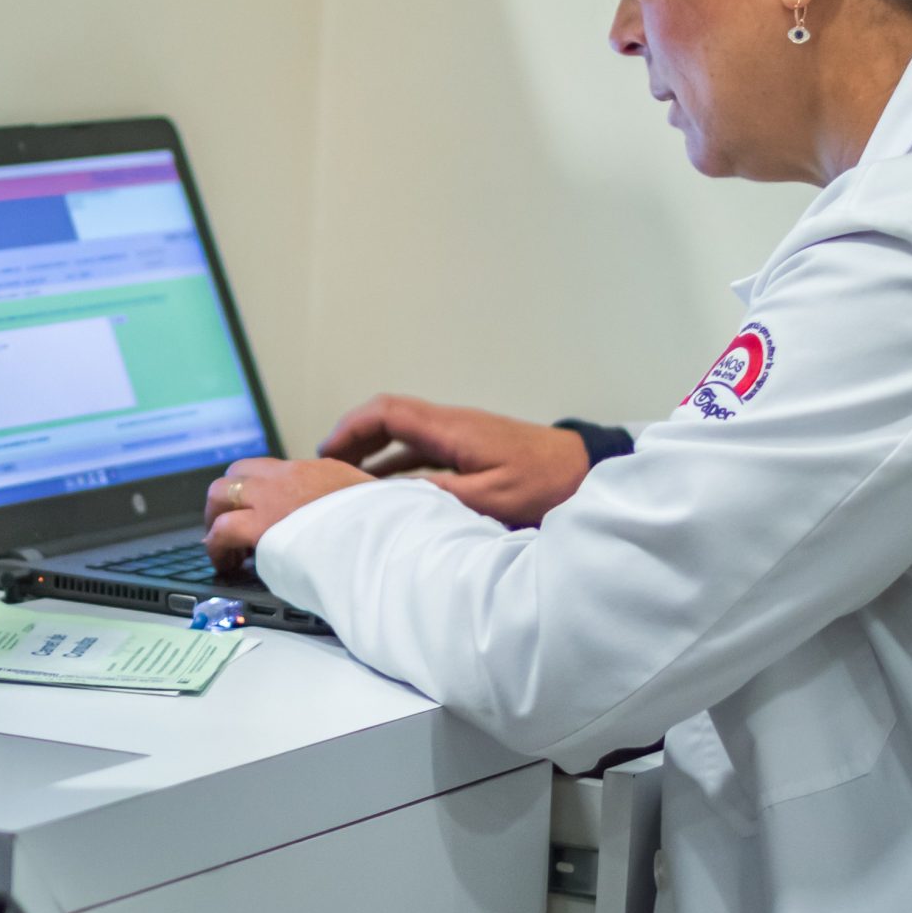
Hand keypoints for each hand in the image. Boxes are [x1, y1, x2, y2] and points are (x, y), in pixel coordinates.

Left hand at [203, 457, 373, 575]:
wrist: (384, 538)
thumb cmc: (388, 528)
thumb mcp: (377, 503)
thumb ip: (360, 506)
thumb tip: (366, 517)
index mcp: (320, 471)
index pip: (274, 470)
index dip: (258, 490)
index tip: (259, 510)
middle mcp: (290, 477)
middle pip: (239, 473)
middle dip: (228, 498)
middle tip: (229, 523)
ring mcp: (272, 498)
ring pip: (221, 492)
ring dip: (217, 518)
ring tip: (221, 544)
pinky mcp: (261, 526)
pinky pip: (222, 530)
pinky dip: (217, 545)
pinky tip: (224, 560)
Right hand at [318, 394, 590, 527]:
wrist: (585, 470)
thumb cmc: (545, 483)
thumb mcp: (490, 499)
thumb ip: (439, 495)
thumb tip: (392, 496)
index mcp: (452, 429)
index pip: (387, 413)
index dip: (351, 429)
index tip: (327, 451)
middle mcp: (452, 424)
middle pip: (389, 417)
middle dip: (353, 437)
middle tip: (326, 464)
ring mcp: (462, 434)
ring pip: (404, 432)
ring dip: (373, 450)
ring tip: (346, 477)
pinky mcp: (472, 447)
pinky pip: (422, 447)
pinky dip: (396, 461)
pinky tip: (388, 486)